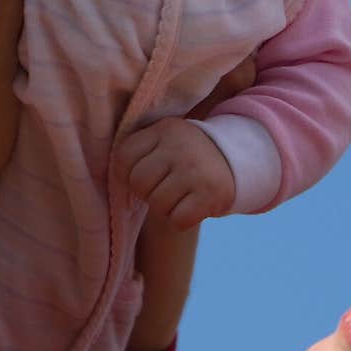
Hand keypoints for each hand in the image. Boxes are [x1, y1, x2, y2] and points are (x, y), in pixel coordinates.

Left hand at [115, 117, 234, 230]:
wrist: (236, 160)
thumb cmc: (187, 157)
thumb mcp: (166, 141)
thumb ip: (141, 151)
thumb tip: (114, 178)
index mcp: (163, 130)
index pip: (124, 156)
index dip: (127, 173)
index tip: (144, 175)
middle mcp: (179, 146)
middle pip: (138, 182)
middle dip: (147, 192)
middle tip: (164, 188)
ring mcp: (195, 170)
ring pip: (157, 203)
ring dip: (165, 207)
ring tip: (180, 196)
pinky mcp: (210, 194)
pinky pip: (177, 220)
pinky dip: (181, 220)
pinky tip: (191, 206)